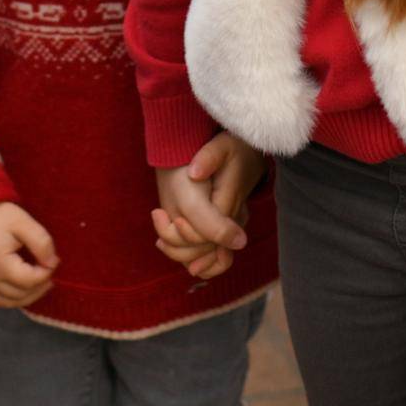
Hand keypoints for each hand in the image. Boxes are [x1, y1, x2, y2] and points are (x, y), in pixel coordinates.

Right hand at [0, 202, 58, 308]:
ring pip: (8, 302)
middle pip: (20, 295)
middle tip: (50, 273)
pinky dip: (9, 300)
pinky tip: (19, 290)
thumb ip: (41, 243)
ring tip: (41, 284)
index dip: (46, 272)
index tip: (55, 260)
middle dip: (39, 286)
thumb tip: (52, 262)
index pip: (30, 280)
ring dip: (26, 297)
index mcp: (0, 266)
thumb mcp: (22, 222)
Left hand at [153, 133, 262, 280]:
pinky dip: (195, 259)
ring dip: (182, 254)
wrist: (248, 152)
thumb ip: (208, 159)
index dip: (183, 231)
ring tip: (160, 239)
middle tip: (157, 218)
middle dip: (176, 245)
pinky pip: (214, 258)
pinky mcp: (228, 231)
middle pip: (205, 251)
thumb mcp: (220, 146)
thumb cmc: (233, 149)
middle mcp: (234, 222)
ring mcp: (232, 229)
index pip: (206, 234)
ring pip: (210, 260)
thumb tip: (194, 173)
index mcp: (229, 204)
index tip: (159, 212)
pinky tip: (173, 246)